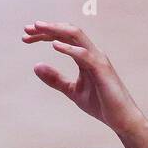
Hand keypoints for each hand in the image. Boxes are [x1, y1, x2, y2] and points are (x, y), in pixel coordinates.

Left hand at [23, 21, 145, 136]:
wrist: (122, 120)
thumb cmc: (101, 105)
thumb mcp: (73, 91)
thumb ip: (56, 79)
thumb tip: (35, 66)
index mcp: (85, 56)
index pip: (62, 38)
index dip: (44, 35)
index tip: (25, 37)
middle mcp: (92, 53)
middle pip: (68, 31)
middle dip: (47, 28)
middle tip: (27, 28)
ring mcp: (98, 59)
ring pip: (76, 35)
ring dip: (56, 30)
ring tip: (38, 28)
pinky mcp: (102, 70)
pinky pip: (84, 54)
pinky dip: (70, 48)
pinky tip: (55, 46)